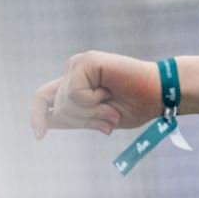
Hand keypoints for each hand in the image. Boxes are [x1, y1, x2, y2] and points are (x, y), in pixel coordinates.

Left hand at [30, 51, 160, 139]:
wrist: (161, 95)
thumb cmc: (137, 106)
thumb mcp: (100, 119)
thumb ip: (75, 118)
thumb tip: (48, 122)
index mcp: (74, 83)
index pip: (43, 99)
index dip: (37, 116)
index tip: (40, 136)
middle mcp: (73, 71)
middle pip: (57, 108)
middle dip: (83, 120)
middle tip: (109, 119)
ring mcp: (79, 64)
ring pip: (65, 102)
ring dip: (91, 113)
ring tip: (112, 108)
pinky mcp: (87, 61)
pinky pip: (75, 93)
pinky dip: (93, 101)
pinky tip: (108, 93)